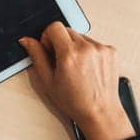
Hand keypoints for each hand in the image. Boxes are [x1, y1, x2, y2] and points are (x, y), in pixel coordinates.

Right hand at [20, 22, 136, 139]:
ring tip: (77, 68)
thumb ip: (37, 56)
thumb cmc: (76, 102)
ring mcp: (101, 49)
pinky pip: (94, 43)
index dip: (48, 37)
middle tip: (62, 62)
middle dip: (61, 42)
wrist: (100, 113)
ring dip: (75, 47)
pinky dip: (89, 51)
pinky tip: (87, 68)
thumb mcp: (48, 82)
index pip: (54, 27)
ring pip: (81, 36)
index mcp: (69, 55)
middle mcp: (87, 48)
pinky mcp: (111, 51)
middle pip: (67, 30)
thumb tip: (27, 41)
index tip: (50, 48)